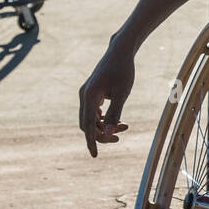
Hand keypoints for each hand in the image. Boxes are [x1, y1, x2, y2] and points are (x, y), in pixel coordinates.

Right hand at [79, 34, 132, 157]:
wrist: (120, 52)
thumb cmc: (123, 71)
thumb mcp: (122, 94)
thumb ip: (115, 115)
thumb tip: (109, 134)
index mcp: (89, 96)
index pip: (88, 125)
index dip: (91, 142)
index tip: (95, 156)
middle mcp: (84, 96)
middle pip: (88, 125)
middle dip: (102, 134)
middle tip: (120, 137)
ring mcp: (87, 95)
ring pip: (92, 119)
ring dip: (105, 126)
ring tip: (125, 126)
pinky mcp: (92, 94)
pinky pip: (94, 113)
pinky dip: (104, 119)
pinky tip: (118, 120)